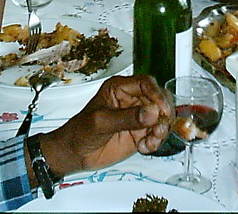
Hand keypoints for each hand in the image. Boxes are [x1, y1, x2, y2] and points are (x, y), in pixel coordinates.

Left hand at [38, 75, 172, 176]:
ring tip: (150, 141)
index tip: (162, 110)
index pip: (146, 83)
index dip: (157, 95)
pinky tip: (144, 148)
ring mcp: (137, 116)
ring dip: (161, 130)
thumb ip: (127, 118)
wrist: (74, 154)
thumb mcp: (101, 122)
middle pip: (159, 99)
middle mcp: (132, 99)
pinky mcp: (140, 132)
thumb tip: (152, 112)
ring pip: (161, 117)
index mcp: (119, 88)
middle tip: (159, 128)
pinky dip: (156, 141)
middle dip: (163, 114)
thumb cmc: (80, 132)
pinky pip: (157, 133)